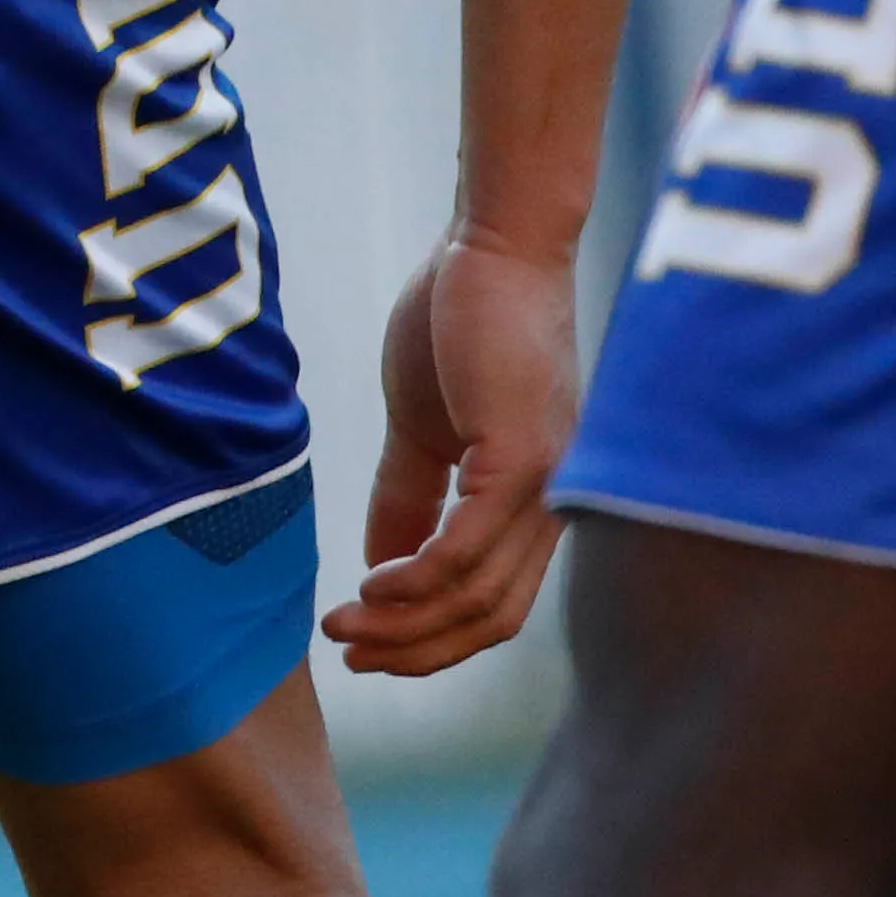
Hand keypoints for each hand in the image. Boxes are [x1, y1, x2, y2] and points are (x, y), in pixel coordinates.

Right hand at [325, 223, 582, 677]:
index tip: (366, 648)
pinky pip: (468, 546)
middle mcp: (551, 506)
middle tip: (350, 654)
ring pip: (478, 595)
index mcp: (532, 503)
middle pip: (490, 620)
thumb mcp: (423, 426)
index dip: (430, 642)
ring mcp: (543, 484)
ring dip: (404, 623)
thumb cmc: (460, 321)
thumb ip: (407, 494)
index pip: (492, 606)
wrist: (493, 242)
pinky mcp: (522, 455)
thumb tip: (380, 566)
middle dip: (416, 652)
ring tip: (344, 623)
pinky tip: (373, 583)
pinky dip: (418, 578)